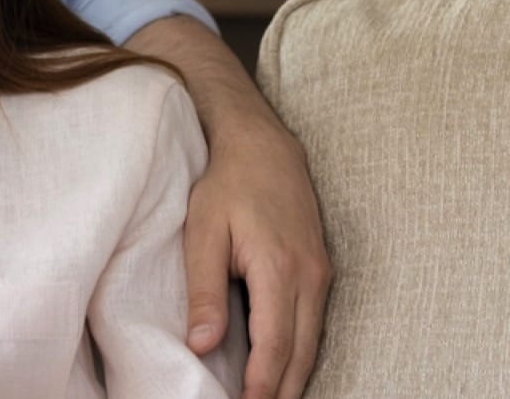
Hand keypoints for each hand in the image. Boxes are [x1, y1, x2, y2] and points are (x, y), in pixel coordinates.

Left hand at [185, 114, 330, 398]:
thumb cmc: (225, 186)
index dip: (263, 383)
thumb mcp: (202, 232)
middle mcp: (309, 276)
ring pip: (313, 342)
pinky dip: (301, 352)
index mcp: (277, 268)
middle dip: (284, 390)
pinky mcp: (321, 269)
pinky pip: (315, 323)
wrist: (263, 148)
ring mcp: (321, 273)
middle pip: (302, 352)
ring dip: (295, 376)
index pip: (274, 344)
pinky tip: (285, 368)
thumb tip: (202, 344)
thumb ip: (203, 290)